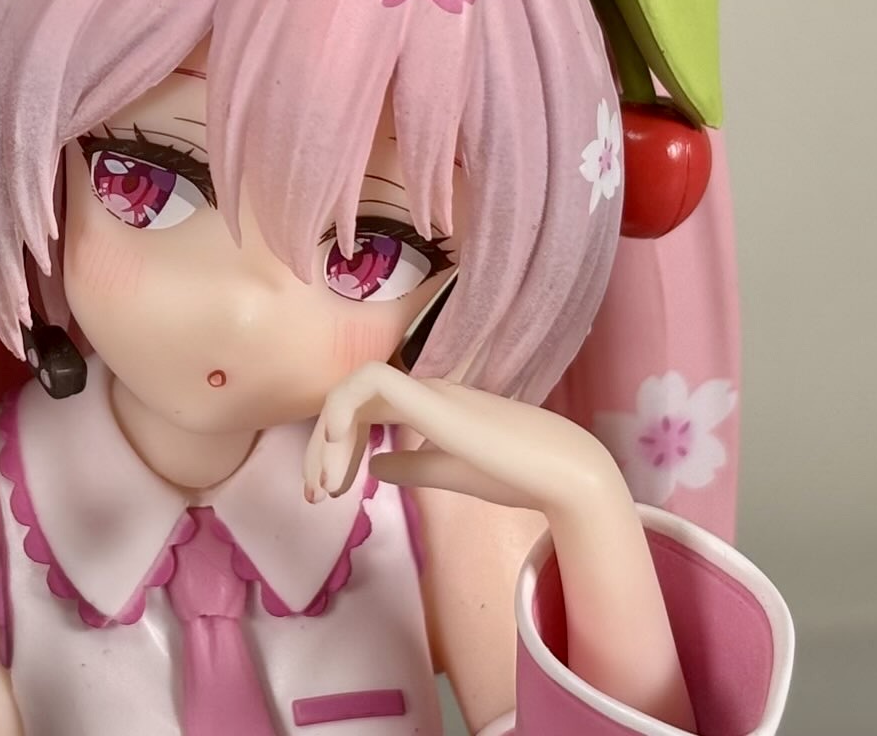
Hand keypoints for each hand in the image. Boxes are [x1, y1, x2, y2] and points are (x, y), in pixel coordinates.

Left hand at [302, 362, 631, 518]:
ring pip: (351, 390)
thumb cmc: (514, 473)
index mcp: (425, 407)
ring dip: (327, 438)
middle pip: (347, 403)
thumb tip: (375, 467)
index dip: (332, 450)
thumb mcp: (446, 473)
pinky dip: (342, 408)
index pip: (359, 413)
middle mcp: (421, 391)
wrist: (562, 474)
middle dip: (319, 449)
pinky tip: (336, 448)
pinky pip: (371, 381)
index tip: (327, 493)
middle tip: (314, 495)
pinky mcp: (433, 398)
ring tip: (326, 487)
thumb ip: (410, 466)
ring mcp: (427, 390)